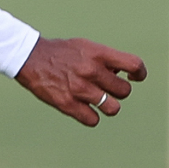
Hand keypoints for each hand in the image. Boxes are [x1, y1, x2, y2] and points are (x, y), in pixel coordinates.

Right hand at [15, 37, 146, 126]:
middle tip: (106, 88)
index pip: (134, 65)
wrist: (29, 57)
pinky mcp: (67, 104)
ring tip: (97, 101)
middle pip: (124, 91)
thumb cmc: (61, 52)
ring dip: (108, 106)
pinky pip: (93, 120)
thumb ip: (104, 60)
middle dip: (118, 91)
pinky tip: (83, 109)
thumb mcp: (85, 47)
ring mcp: (80, 89)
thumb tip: (119, 75)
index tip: (134, 78)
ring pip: (113, 108)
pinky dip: (91, 117)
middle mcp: (91, 71)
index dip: (139, 74)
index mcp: (98, 54)